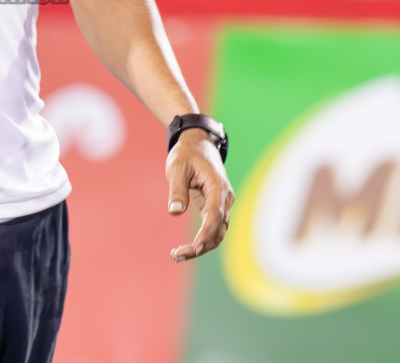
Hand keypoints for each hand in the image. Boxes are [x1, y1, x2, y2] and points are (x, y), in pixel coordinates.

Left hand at [167, 128, 234, 261]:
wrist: (198, 143)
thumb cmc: (186, 153)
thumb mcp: (176, 167)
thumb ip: (177, 190)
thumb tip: (174, 212)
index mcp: (217, 185)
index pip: (215, 214)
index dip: (206, 233)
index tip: (195, 247)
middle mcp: (225, 197)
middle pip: (218, 229)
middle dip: (200, 246)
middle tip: (176, 256)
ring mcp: (223, 204)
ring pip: (218, 232)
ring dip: (202, 247)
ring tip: (177, 255)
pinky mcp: (217, 208)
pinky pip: (214, 228)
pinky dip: (203, 240)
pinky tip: (187, 248)